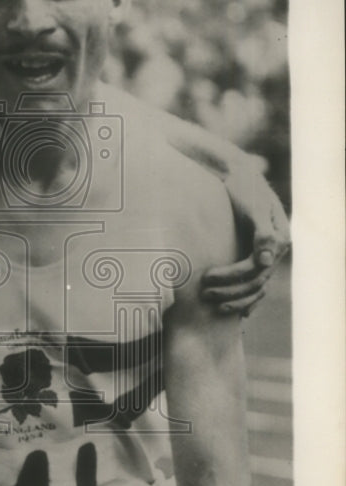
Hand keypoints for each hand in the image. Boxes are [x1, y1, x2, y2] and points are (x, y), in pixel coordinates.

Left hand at [201, 162, 289, 315]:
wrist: (237, 173)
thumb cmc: (244, 187)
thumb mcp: (253, 206)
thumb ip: (262, 232)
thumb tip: (267, 261)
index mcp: (279, 238)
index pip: (256, 268)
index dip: (231, 277)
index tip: (206, 277)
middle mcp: (276, 249)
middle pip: (256, 281)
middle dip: (230, 291)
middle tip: (204, 294)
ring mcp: (267, 253)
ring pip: (256, 286)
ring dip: (236, 298)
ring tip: (213, 302)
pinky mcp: (256, 253)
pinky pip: (255, 282)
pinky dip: (247, 298)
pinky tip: (236, 312)